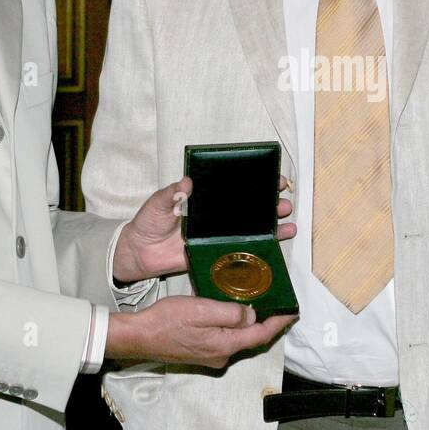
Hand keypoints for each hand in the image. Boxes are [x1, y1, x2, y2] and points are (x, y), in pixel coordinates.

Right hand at [106, 295, 295, 368]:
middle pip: (252, 339)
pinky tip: (232, 314)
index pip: (261, 335)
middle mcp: (221, 356)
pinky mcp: (200, 353)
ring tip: (259, 306)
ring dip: (249, 325)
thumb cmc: (166, 321)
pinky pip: (224, 339)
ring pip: (238, 339)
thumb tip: (253, 317)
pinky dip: (233, 327)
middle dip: (267, 324)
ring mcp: (210, 357)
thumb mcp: (202, 309)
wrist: (138, 337)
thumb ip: (231, 314)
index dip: (279, 323)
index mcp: (225, 345)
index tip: (293, 312)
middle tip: (279, 306)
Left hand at [111, 176, 295, 283]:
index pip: (235, 186)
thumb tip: (186, 182)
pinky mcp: (219, 252)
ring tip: (288, 219)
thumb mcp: (158, 203)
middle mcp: (218, 215)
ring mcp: (221, 234)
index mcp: (206, 199)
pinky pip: (244, 248)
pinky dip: (263, 244)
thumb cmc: (149, 223)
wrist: (140, 253)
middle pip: (250, 206)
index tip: (272, 176)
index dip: (255, 180)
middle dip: (271, 201)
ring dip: (273, 222)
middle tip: (283, 201)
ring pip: (253, 226)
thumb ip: (171, 193)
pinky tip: (280, 241)